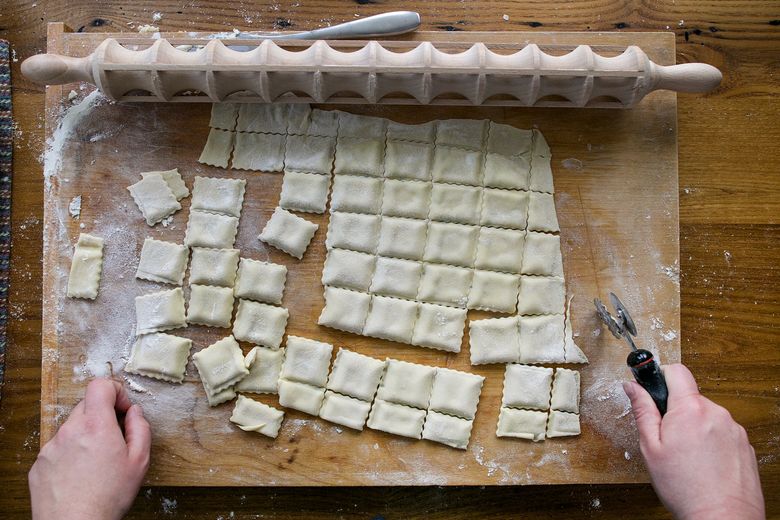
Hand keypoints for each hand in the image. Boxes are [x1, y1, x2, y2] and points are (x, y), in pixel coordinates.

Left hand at [29, 378, 150, 519]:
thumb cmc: (108, 497)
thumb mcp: (139, 461)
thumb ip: (140, 428)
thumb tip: (134, 412)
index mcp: (96, 425)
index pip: (100, 386)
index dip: (115, 391)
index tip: (122, 409)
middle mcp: (70, 430)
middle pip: (86, 405)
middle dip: (102, 416)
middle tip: (113, 440)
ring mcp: (51, 446)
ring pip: (72, 428)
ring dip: (85, 436)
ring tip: (95, 464)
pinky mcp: (39, 463)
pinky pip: (58, 447)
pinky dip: (70, 454)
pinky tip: (79, 475)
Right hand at [624, 363, 763, 519]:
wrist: (722, 518)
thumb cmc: (684, 488)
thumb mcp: (651, 447)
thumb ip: (642, 411)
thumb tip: (632, 387)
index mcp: (690, 409)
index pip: (676, 370)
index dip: (660, 374)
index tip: (651, 386)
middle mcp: (716, 413)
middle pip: (690, 397)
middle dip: (675, 410)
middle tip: (666, 437)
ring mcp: (733, 428)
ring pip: (706, 415)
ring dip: (694, 427)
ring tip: (686, 456)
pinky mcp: (744, 444)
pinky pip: (721, 431)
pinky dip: (710, 441)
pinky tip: (703, 463)